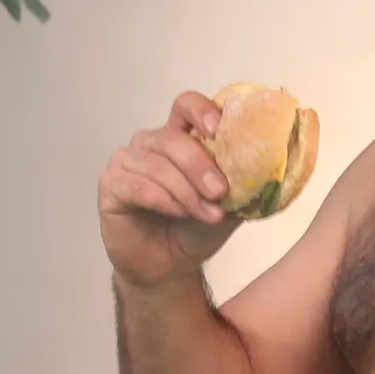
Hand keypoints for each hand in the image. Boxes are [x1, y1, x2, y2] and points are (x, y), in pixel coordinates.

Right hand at [98, 90, 238, 288]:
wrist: (169, 267)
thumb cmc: (194, 230)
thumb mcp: (227, 206)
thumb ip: (241, 184)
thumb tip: (263, 169)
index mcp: (180, 137)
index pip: (187, 106)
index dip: (202, 111)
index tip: (219, 130)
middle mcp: (151, 143)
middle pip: (173, 138)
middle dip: (200, 166)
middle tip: (220, 193)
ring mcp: (127, 162)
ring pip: (157, 165)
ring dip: (185, 192)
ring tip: (206, 215)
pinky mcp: (111, 185)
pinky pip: (137, 185)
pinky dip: (162, 199)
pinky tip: (177, 213)